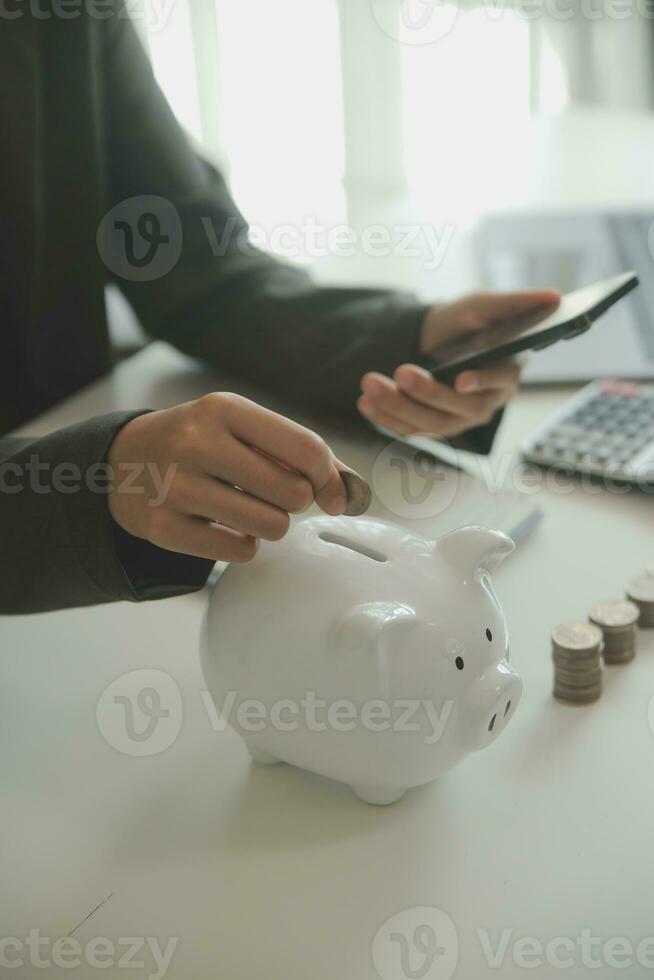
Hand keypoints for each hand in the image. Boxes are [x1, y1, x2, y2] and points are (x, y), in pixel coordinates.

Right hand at [108, 393, 349, 561]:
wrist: (124, 462)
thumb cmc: (201, 442)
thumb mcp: (243, 427)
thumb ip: (300, 453)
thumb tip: (350, 493)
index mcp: (223, 409)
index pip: (306, 448)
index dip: (329, 477)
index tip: (331, 495)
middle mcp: (196, 443)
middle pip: (293, 493)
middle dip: (295, 502)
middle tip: (271, 495)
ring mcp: (176, 487)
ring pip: (271, 526)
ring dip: (271, 524)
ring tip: (246, 508)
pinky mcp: (164, 527)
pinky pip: (240, 552)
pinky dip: (244, 545)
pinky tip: (223, 525)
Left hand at [358, 289, 559, 438]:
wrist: (435, 340)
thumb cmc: (467, 322)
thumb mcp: (486, 305)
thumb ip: (516, 303)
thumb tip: (556, 297)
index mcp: (507, 375)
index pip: (499, 383)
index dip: (481, 382)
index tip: (460, 378)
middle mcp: (486, 404)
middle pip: (459, 408)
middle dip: (427, 392)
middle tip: (400, 371)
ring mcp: (458, 421)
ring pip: (430, 423)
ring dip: (397, 406)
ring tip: (369, 385)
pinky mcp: (433, 428)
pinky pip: (410, 430)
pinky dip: (386, 418)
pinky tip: (365, 404)